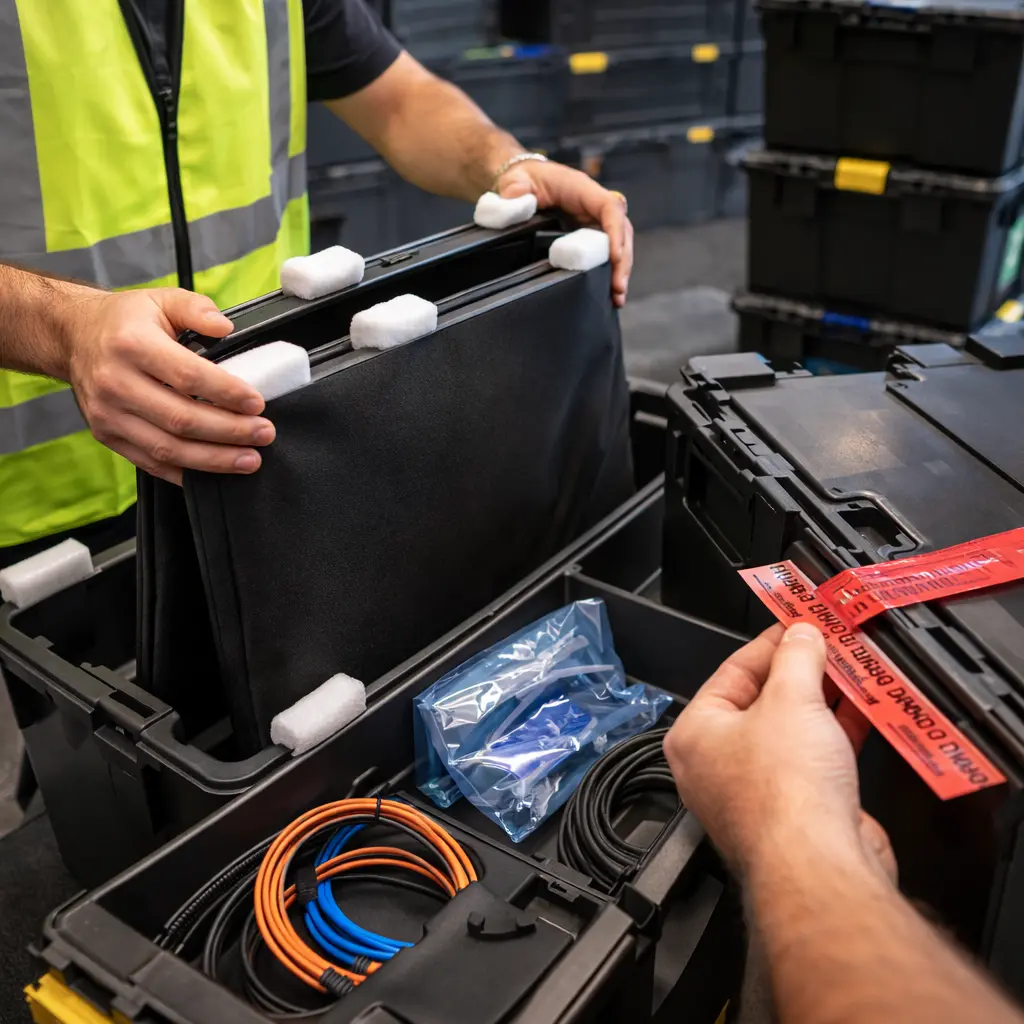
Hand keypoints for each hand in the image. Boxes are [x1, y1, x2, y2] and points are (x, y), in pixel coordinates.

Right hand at [62, 287, 274, 484]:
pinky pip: (151, 463)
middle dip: (230, 431)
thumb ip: (197, 308)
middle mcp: (115, 382)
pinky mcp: (107, 435)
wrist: (72, 337)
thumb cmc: (125, 321)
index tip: (258, 403)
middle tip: (264, 435)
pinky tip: (216, 473)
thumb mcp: (161, 300)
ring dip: (214, 459)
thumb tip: (225, 327)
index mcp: (131, 344)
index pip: (187, 376)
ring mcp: (108, 414)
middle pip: (181, 419)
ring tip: (249, 460)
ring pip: (168, 447)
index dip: (227, 393)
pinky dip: (187, 472)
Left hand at [497, 161, 633, 307]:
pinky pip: (606, 250)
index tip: (614, 257)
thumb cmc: (522, 178)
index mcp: (579, 188)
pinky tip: (609, 291)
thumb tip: (516, 211)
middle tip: (618, 288)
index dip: (615, 231)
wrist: (522, 180)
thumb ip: (515, 196)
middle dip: (622, 260)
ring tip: (617, 297)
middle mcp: (592, 204)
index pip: (608, 207)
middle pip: (621, 229)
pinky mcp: (589, 233)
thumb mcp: (514, 182)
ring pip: (618, 242)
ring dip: (620, 269)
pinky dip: (610, 270)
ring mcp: (592, 219)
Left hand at [663, 623, 895, 883]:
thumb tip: (801, 634)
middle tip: (830, 644)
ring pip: (793, 731)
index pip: (732, 671)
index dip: (770, 643)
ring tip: (852, 669)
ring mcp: (758, 792)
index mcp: (695, 735)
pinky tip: (865, 710)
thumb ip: (797, 658)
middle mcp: (718, 765)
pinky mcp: (798, 813)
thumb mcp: (791, 699)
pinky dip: (840, 734)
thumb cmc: (783, 796)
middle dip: (802, 672)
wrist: (820, 866)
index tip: (797, 623)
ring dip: (825, 700)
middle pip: (764, 701)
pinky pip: (817, 759)